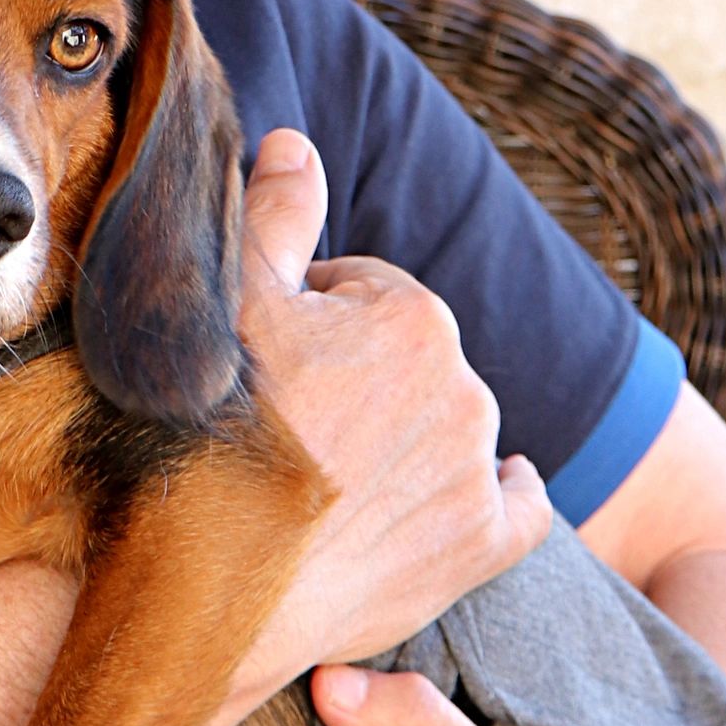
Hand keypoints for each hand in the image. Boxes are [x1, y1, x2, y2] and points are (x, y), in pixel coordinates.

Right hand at [236, 130, 552, 693]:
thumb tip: (295, 142)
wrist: (205, 583)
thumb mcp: (224, 304)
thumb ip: (272, 214)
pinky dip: (500, 494)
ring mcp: (476, 473)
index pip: (362, 294)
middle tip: (286, 424)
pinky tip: (472, 494)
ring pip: (449, 427)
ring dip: (406, 437)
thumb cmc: (206, 435)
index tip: (264, 363)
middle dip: (357, 379)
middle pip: (406, 362)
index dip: (306, 321)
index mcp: (412, 316)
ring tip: (331, 475)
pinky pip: (520, 506)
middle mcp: (466, 387)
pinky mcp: (481, 548)